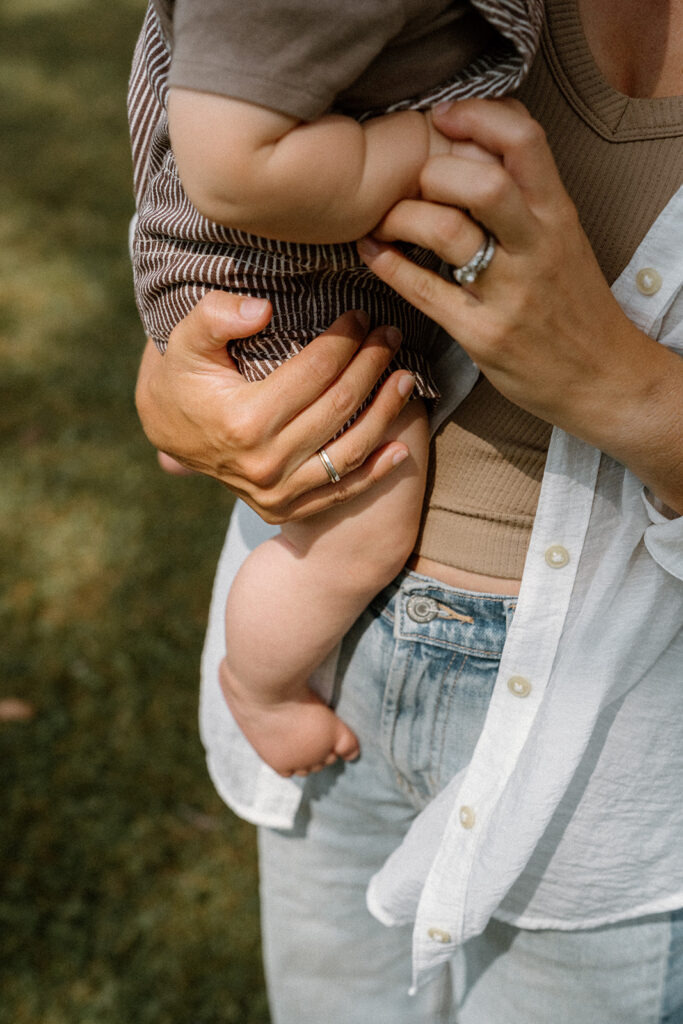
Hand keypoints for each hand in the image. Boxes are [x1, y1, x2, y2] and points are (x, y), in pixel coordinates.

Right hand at [135, 291, 415, 521]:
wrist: (167, 431)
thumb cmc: (183, 376)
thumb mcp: (185, 340)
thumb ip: (217, 316)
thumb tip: (264, 309)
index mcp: (244, 421)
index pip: (314, 373)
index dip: (344, 339)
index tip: (361, 315)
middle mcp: (264, 463)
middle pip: (338, 406)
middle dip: (372, 364)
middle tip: (391, 335)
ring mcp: (276, 492)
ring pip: (349, 451)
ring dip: (385, 413)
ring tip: (406, 378)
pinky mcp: (283, 510)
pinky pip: (339, 493)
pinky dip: (374, 473)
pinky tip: (400, 448)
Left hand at [359, 98, 682, 511]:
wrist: (604, 379)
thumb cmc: (575, 306)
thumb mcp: (564, 240)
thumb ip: (527, 200)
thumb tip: (475, 151)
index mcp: (558, 215)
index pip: (525, 141)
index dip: (477, 117)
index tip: (442, 117)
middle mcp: (537, 247)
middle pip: (481, 183)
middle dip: (433, 173)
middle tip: (411, 183)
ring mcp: (510, 293)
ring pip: (447, 233)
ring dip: (402, 217)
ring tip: (383, 219)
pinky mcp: (483, 335)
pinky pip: (425, 291)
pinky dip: (388, 265)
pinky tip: (371, 251)